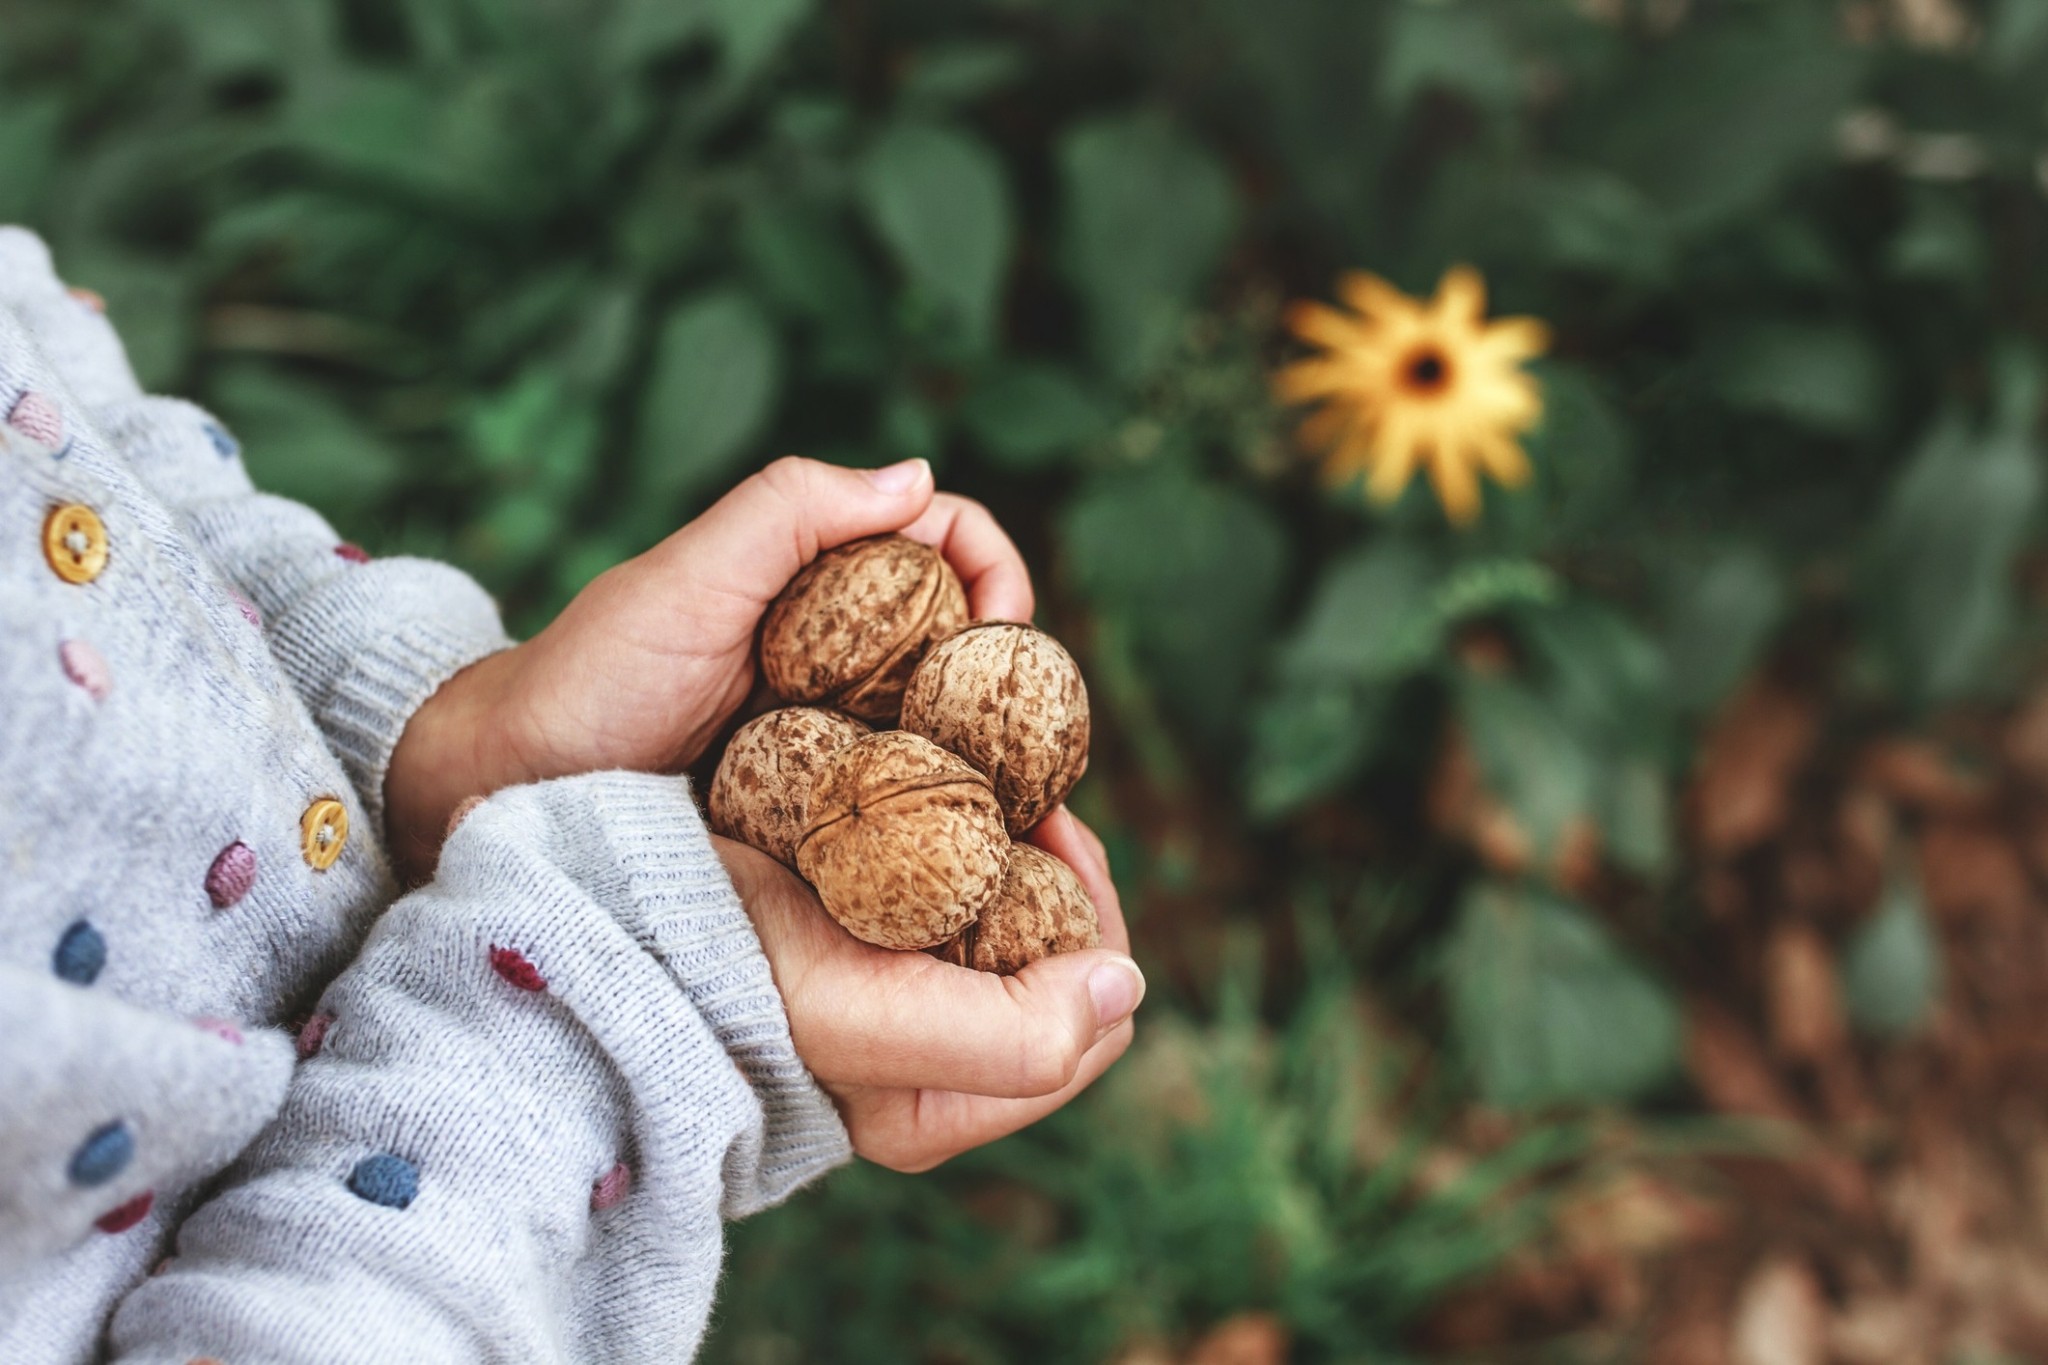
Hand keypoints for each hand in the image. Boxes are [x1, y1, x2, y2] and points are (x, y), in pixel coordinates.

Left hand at [387, 456, 1029, 878]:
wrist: (514, 790)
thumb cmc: (593, 674)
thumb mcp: (690, 576)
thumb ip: (792, 510)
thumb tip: (921, 476)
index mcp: (825, 580)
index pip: (952, 546)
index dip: (997, 572)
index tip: (1003, 628)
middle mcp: (846, 653)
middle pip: (970, 643)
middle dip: (1015, 677)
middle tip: (1023, 734)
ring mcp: (840, 737)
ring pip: (955, 733)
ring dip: (996, 760)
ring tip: (1015, 807)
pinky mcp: (829, 817)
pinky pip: (913, 810)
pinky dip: (952, 822)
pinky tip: (971, 850)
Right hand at [712, 807, 1141, 1170]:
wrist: (605, 917)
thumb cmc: (725, 979)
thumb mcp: (865, 1026)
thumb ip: (1009, 1038)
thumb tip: (1125, 989)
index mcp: (940, 1103)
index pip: (1094, 1021)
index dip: (1093, 915)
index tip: (1048, 826)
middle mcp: (928, 1055)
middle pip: (1064, 956)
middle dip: (1062, 867)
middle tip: (1026, 792)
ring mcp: (895, 987)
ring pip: (1016, 906)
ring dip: (1019, 835)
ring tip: (986, 772)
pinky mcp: (860, 927)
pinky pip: (956, 872)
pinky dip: (965, 822)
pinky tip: (936, 775)